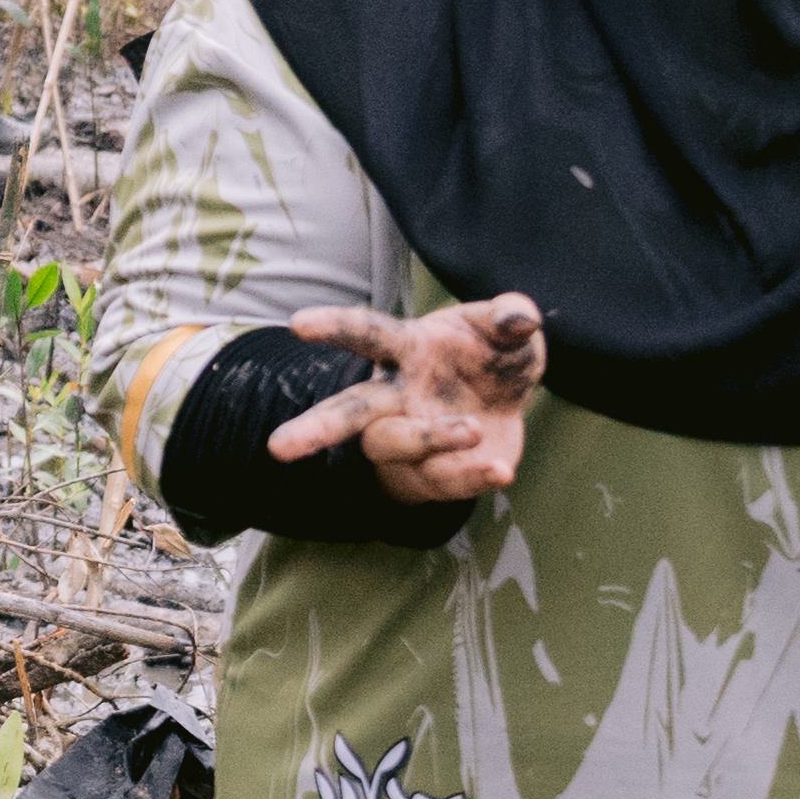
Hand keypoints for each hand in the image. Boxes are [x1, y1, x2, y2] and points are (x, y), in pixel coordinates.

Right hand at [267, 294, 546, 507]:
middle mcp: (396, 395)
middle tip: (278, 449)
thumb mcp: (507, 331)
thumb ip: (510, 318)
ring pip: (388, 446)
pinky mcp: (435, 472)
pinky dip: (470, 477)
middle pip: (347, 411)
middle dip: (316, 428)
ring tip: (471, 430)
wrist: (508, 405)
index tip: (298, 324)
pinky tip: (500, 471)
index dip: (335, 327)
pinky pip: (441, 481)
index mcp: (406, 350)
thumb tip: (520, 317)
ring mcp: (410, 436)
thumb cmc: (491, 357)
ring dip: (426, 439)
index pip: (366, 334)